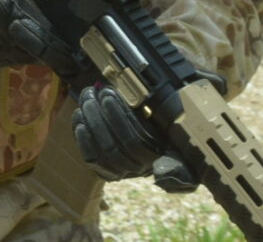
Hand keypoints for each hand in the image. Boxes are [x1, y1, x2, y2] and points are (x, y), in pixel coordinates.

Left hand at [71, 85, 195, 191]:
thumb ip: (182, 128)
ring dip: (90, 120)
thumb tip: (163, 167)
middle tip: (94, 91)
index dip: (118, 117)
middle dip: (99, 115)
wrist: (160, 135)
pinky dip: (81, 135)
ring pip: (100, 151)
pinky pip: (90, 157)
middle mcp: (140, 169)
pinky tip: (79, 114)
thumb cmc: (170, 127)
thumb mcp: (183, 128)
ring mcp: (122, 172)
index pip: (135, 142)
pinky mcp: (106, 170)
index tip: (109, 92)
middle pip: (113, 148)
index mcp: (161, 156)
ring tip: (87, 96)